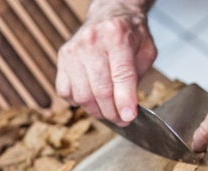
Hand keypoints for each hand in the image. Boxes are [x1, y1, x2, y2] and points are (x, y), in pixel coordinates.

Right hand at [56, 7, 155, 125]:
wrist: (109, 15)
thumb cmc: (129, 34)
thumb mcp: (145, 50)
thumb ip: (138, 78)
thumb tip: (128, 109)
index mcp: (117, 35)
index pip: (121, 75)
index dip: (125, 101)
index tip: (129, 117)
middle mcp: (92, 41)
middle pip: (100, 90)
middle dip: (112, 112)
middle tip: (121, 120)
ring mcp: (73, 51)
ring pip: (82, 96)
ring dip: (96, 111)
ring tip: (107, 111)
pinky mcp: (62, 59)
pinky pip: (65, 92)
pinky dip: (78, 102)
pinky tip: (91, 97)